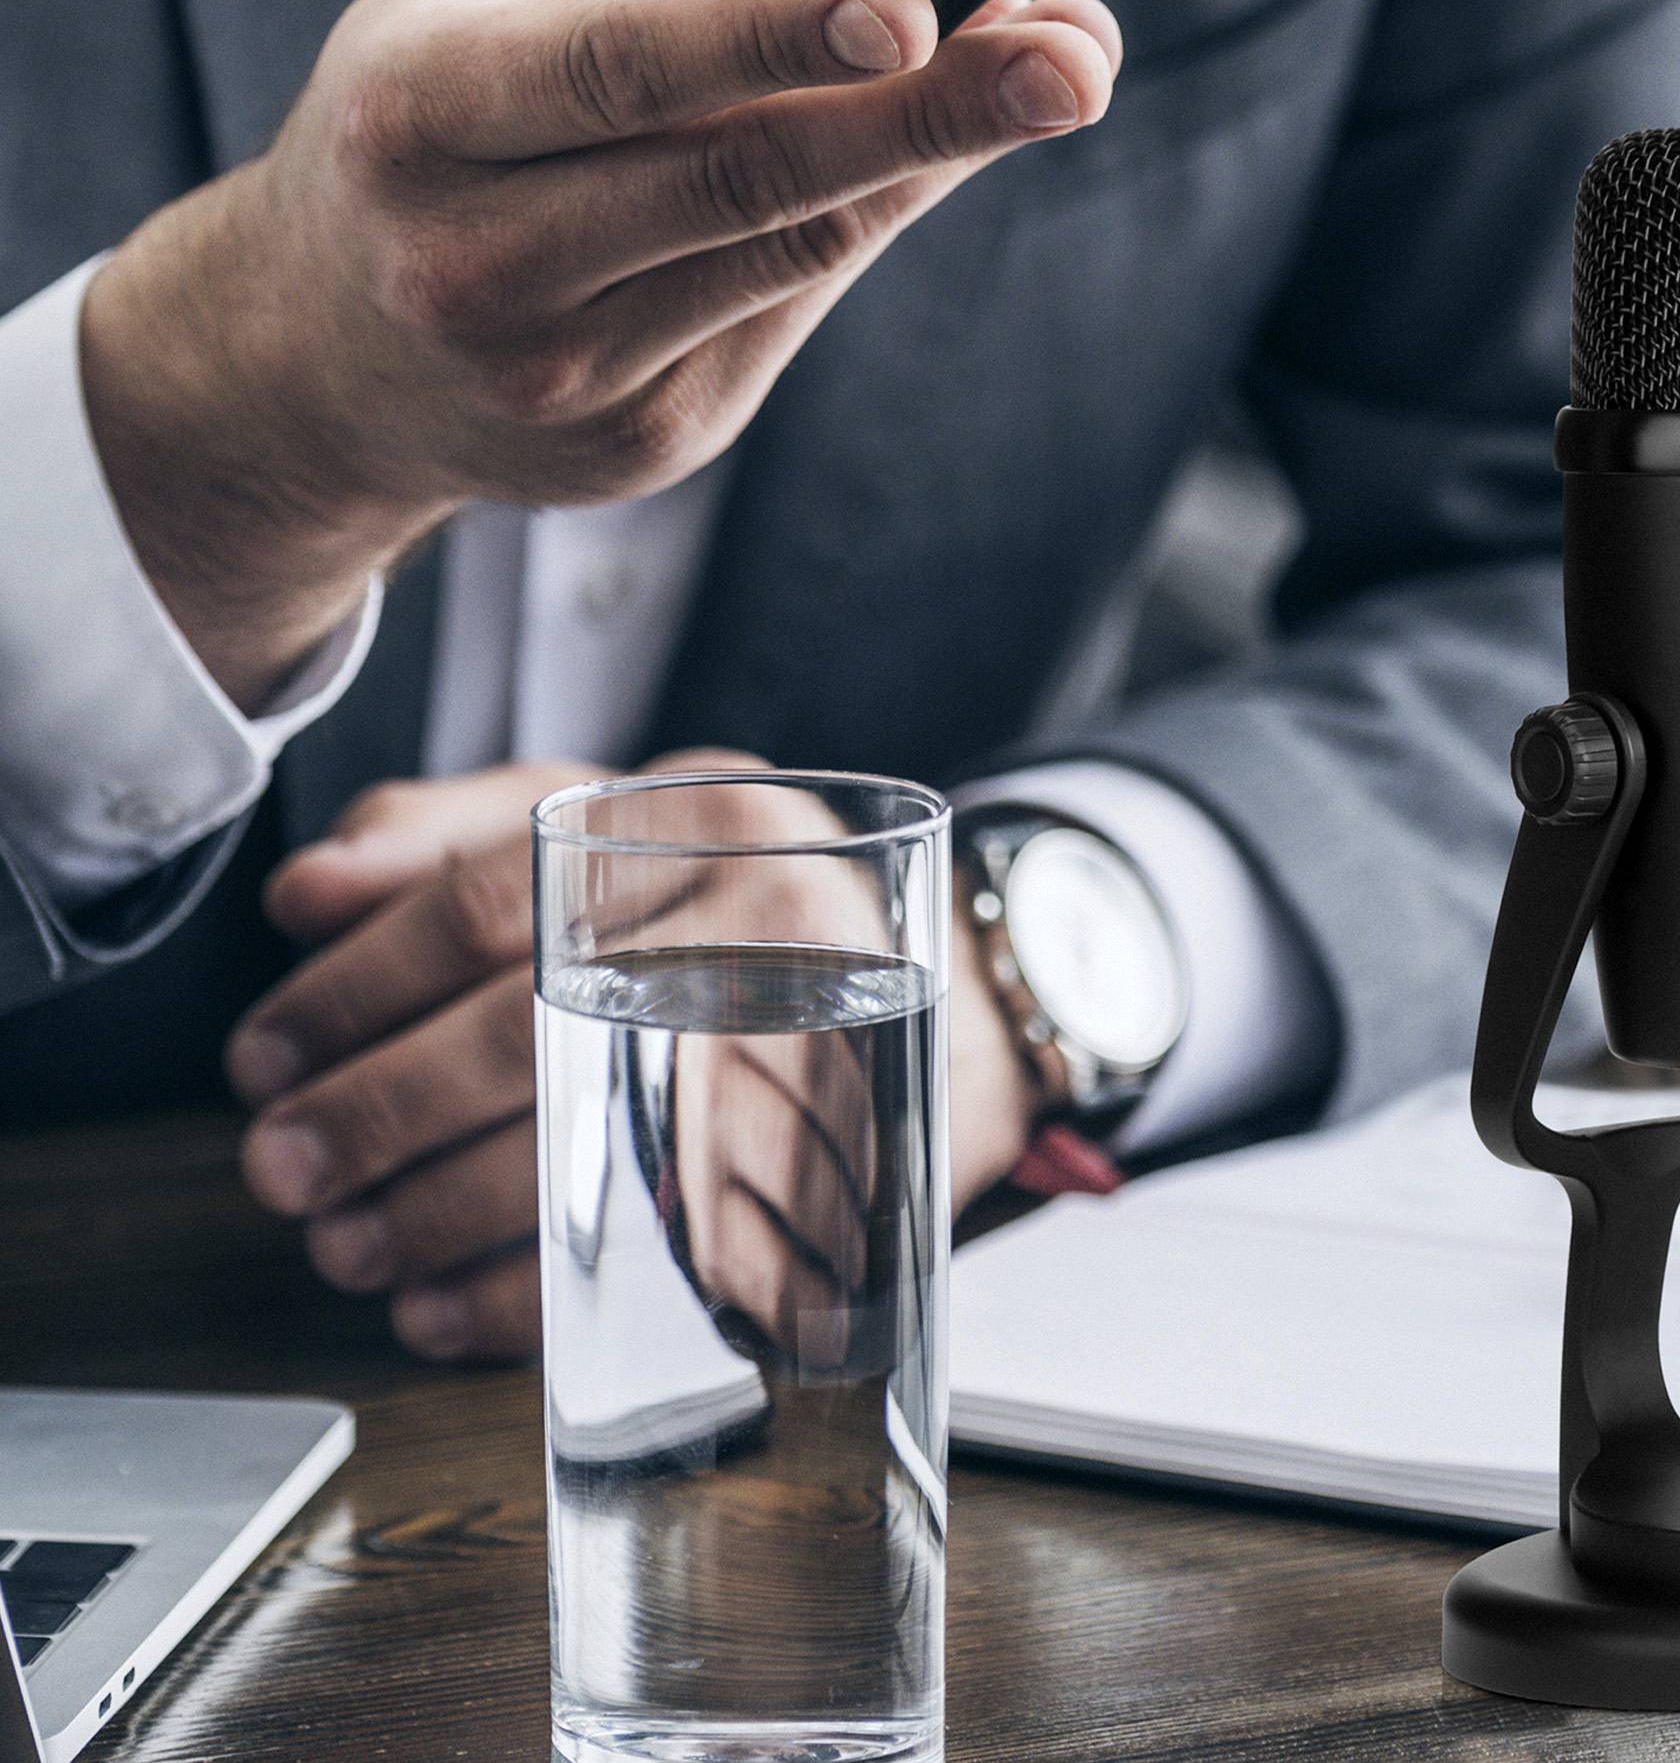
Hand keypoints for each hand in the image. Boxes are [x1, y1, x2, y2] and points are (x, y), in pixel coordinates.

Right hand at [82, 0, 1120, 704]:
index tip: (920, 5)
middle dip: (930, 111)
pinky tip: (919, 158)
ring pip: (793, 250)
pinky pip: (792, 311)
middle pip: (744, 179)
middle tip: (1074, 59)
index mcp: (419, 112)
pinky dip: (871, 219)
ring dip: (940, 158)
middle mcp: (474, 261)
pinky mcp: (639, 446)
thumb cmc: (440, 107)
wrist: (316, 349)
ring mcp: (560, 377)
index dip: (777, 35)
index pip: (623, 69)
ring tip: (1059, 69)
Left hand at [232, 756, 1038, 1361]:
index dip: (353, 988)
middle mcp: (771, 921)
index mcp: (711, 814)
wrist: (971, 1002)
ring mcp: (807, 1051)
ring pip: (579, 1145)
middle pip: (524, 1027)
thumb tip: (306, 896)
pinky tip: (437, 1308)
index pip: (489, 900)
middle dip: (372, 1112)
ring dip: (428, 1215)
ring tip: (345, 1241)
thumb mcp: (632, 823)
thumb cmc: (753, 910)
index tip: (264, 1055)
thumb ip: (460, 833)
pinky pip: (653, 1248)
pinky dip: (523, 1297)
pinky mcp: (820, 1177)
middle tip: (282, 1163)